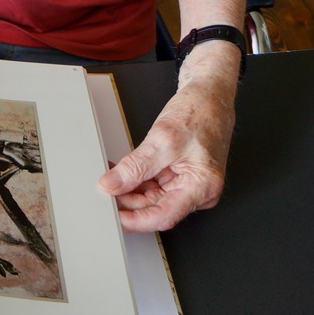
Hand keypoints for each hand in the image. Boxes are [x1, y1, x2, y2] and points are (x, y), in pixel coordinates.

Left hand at [97, 80, 235, 232]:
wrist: (209, 94)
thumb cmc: (200, 111)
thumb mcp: (163, 139)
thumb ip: (136, 166)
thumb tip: (113, 184)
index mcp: (202, 186)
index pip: (164, 216)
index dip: (136, 220)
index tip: (113, 217)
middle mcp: (197, 189)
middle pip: (156, 207)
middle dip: (128, 201)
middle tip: (103, 193)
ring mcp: (188, 182)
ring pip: (152, 196)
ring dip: (129, 189)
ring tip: (108, 179)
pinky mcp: (179, 173)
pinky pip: (153, 183)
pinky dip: (135, 178)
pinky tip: (119, 172)